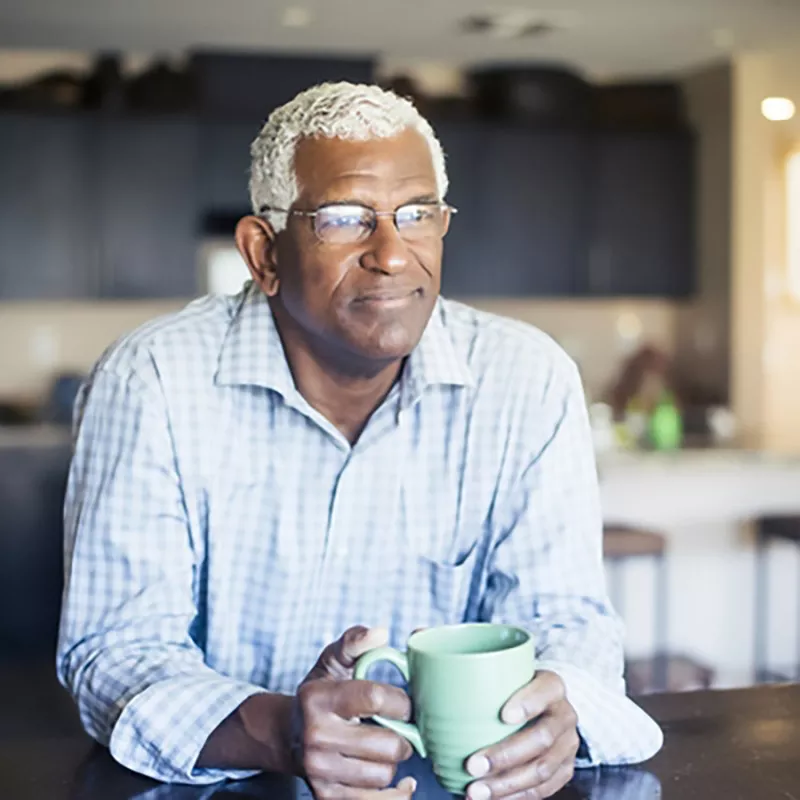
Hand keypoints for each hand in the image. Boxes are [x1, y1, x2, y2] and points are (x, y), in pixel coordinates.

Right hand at [292, 625, 416, 798]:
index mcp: (320, 699)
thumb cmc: (319, 695)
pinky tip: (399, 781)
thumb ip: (355, 642)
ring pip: (383, 774)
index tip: (405, 704)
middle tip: (400, 729)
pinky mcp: (326, 797)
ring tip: (385, 748)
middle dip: (403, 736)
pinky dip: (395, 794)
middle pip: (386, 744)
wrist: (287, 735)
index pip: (374, 698)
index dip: (401, 701)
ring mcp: (319, 771)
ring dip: (394, 762)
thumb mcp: (332, 662)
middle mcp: (317, 737)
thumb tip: (381, 633)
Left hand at [464, 671, 578, 798]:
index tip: (503, 716)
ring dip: (505, 785)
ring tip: (475, 791)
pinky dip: (514, 797)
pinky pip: (542, 790)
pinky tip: (491, 799)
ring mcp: (567, 746)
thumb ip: (480, 680)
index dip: (528, 703)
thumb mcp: (506, 676)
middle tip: (472, 765)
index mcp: (551, 686)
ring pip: (541, 770)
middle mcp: (564, 715)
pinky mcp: (564, 770)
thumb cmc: (515, 690)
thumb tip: (427, 686)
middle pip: (541, 738)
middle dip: (505, 756)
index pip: (546, 690)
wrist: (546, 708)